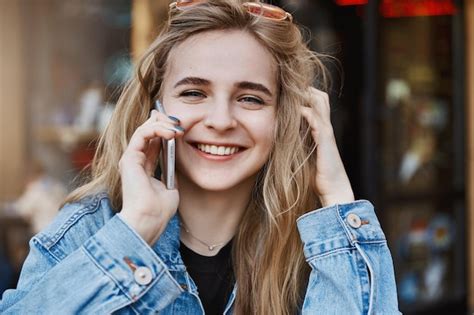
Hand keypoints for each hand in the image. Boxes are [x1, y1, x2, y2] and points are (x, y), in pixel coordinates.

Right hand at [118, 110, 183, 244]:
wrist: (150, 219)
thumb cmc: (159, 210)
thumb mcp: (170, 187)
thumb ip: (169, 173)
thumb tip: (174, 163)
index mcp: (143, 168)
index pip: (153, 142)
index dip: (166, 130)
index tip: (181, 128)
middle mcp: (135, 161)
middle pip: (146, 132)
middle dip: (163, 122)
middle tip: (179, 122)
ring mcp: (131, 158)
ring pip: (144, 129)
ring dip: (162, 124)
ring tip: (177, 127)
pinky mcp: (129, 157)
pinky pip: (142, 134)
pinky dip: (156, 129)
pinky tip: (170, 132)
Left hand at [300, 87, 354, 206]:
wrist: (335, 189)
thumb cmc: (321, 175)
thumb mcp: (309, 155)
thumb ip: (303, 145)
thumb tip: (289, 139)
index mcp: (322, 131)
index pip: (318, 104)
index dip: (307, 95)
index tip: (290, 91)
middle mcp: (326, 128)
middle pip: (322, 98)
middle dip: (307, 89)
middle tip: (290, 85)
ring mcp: (327, 133)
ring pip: (321, 104)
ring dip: (307, 95)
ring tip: (293, 89)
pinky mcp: (326, 140)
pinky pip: (317, 120)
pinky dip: (307, 112)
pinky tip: (296, 109)